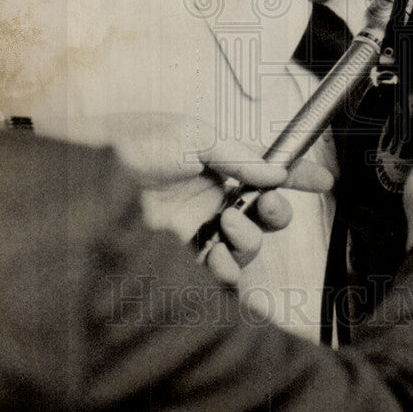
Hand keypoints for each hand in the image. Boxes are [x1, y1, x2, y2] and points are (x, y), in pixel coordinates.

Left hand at [65, 112, 333, 283]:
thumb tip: (275, 173)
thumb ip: (238, 157)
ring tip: (226, 227)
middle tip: (268, 209)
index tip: (324, 181)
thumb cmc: (136, 143)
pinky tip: (224, 267)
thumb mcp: (193, 137)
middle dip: (276, 215)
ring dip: (247, 241)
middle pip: (262, 215)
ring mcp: (196, 227)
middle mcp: (212, 197)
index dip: (298, 175)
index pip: (268, 169)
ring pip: (243, 246)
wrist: (88, 172)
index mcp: (220, 163)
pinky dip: (227, 275)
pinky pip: (214, 272)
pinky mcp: (178, 255)